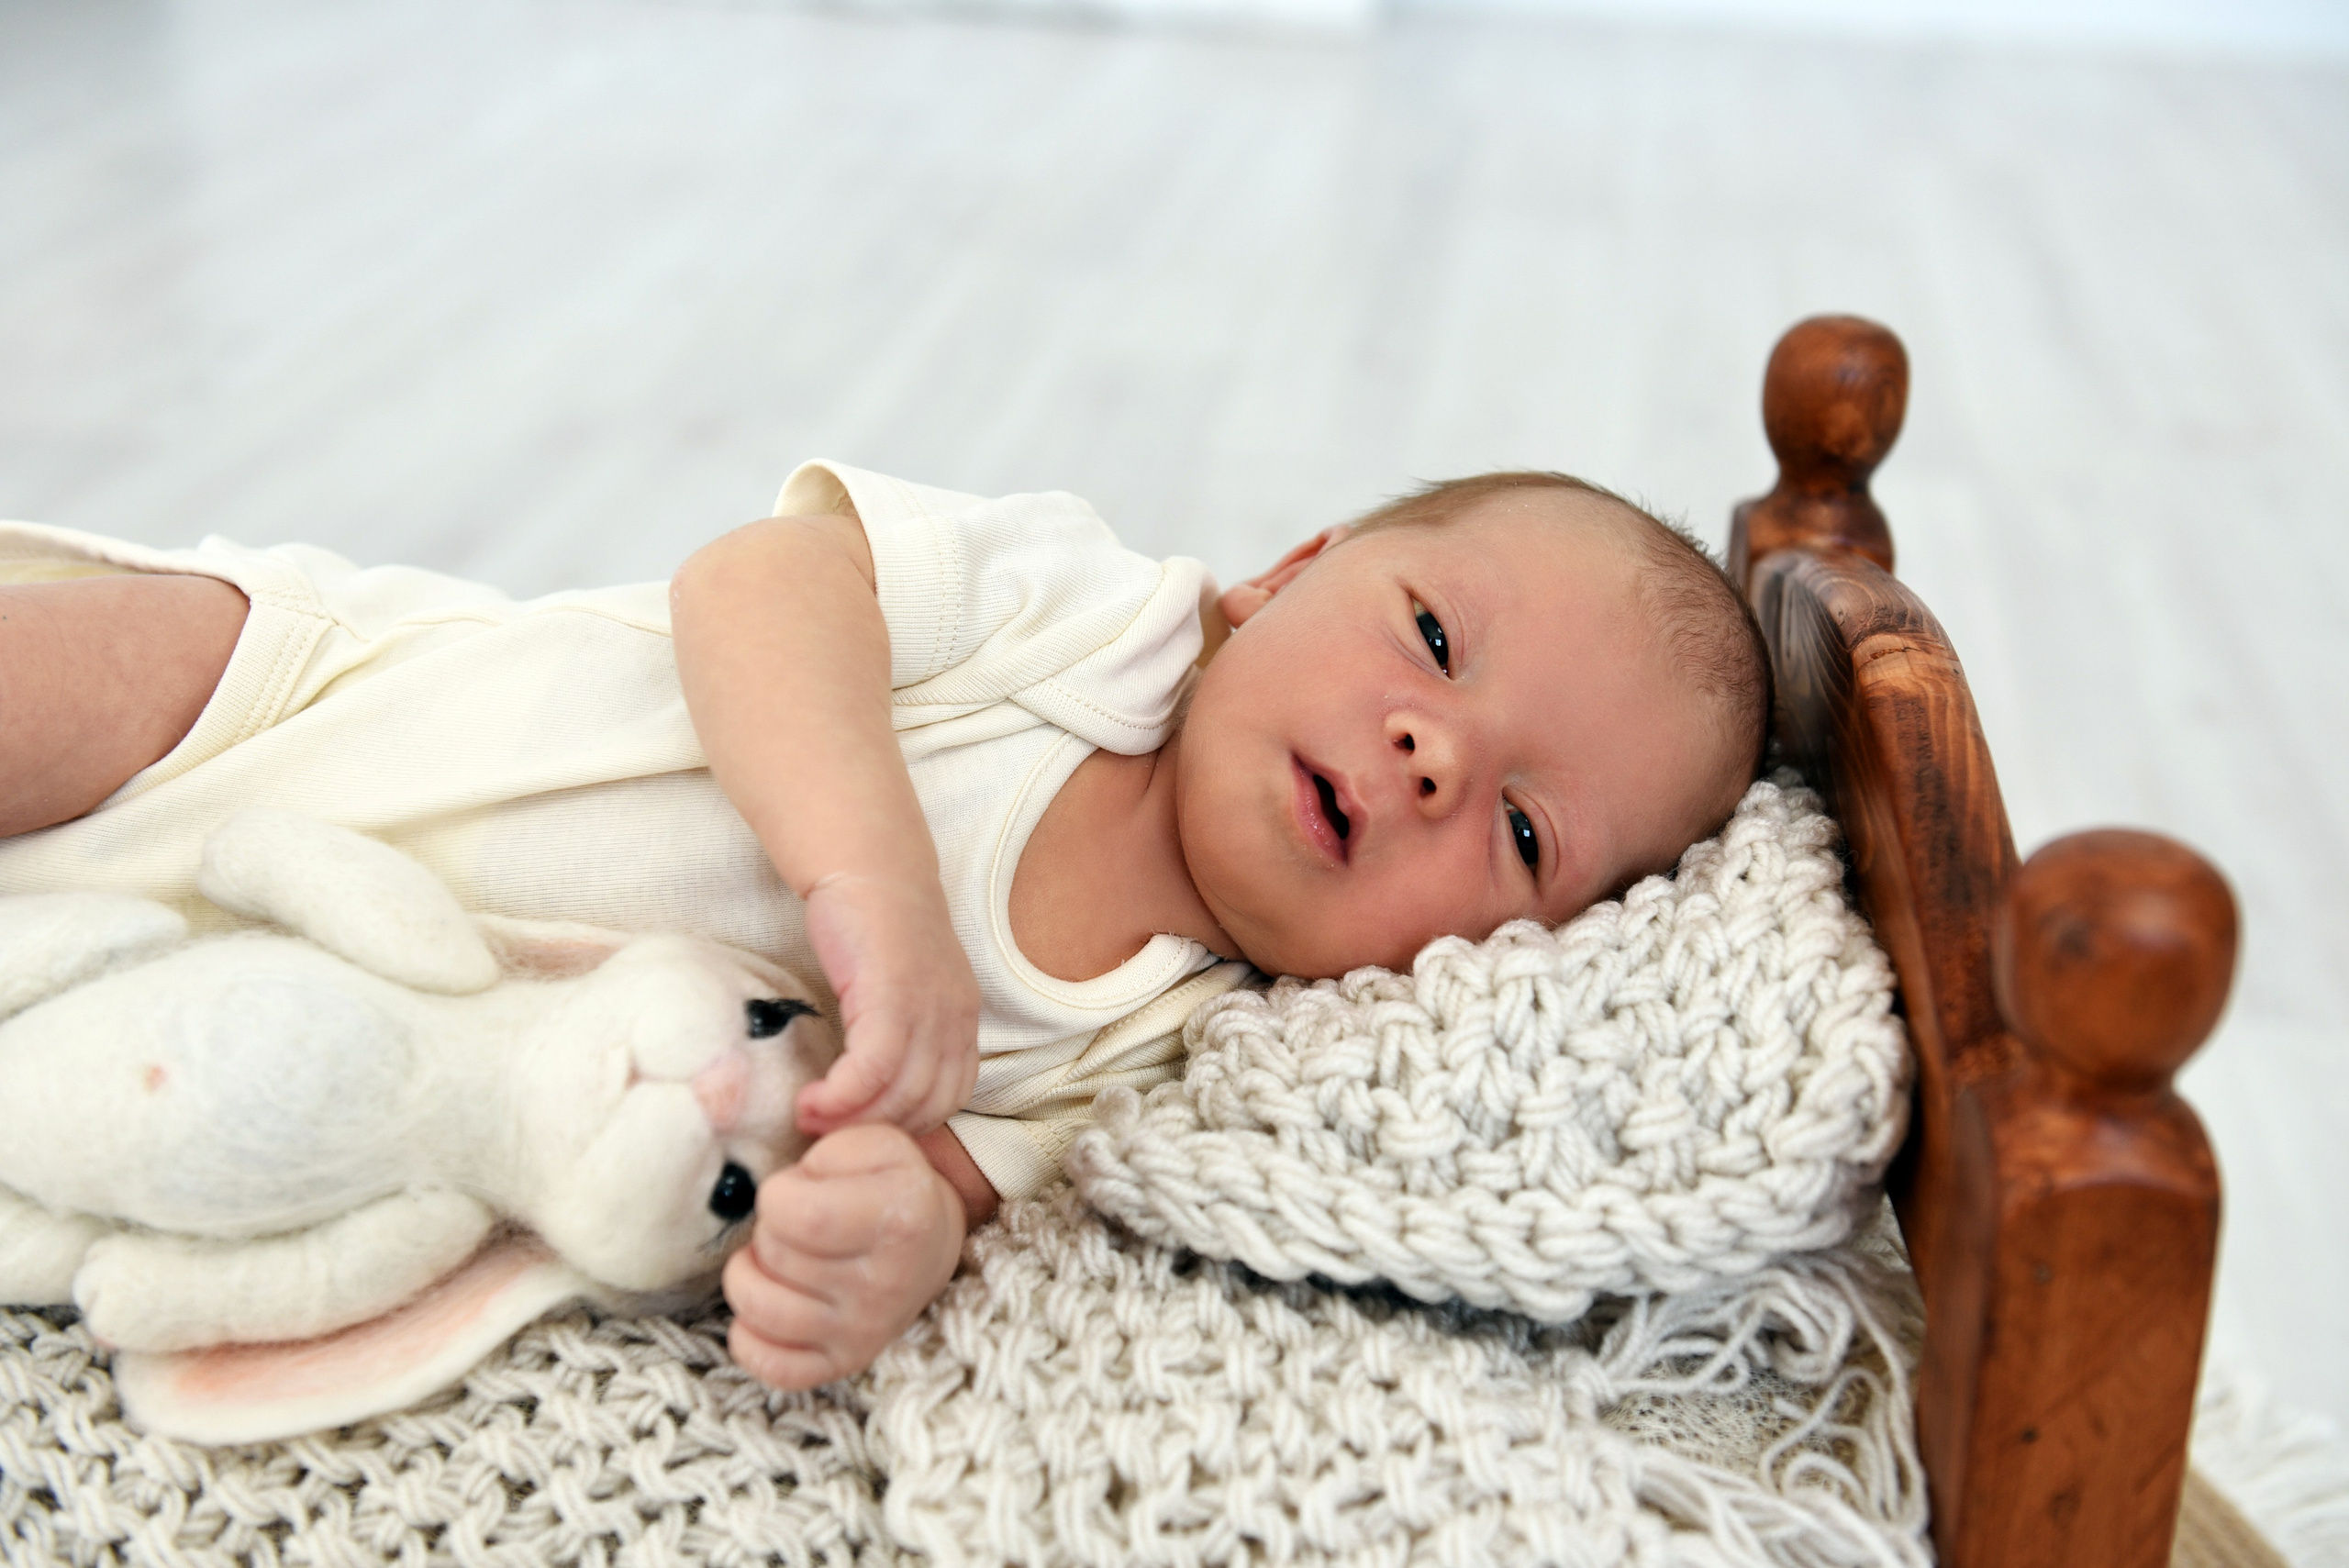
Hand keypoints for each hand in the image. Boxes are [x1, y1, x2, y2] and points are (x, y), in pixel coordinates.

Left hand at [724, 1124, 965, 1388]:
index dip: (777, 1196)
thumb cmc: (890, 1187)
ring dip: (749, 1278)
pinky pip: (771, 1365)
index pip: (799, 1215)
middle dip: (768, 1231)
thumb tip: (782, 1194)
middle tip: (796, 1225)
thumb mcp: (877, 1144)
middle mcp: (885, 1284)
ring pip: (760, 1311)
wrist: (929, 1243)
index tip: (795, 1191)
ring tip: (772, 1260)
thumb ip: (829, 1150)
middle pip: (775, 1257)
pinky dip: (748, 1339)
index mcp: (899, 1220)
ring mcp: (864, 1331)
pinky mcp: (843, 1363)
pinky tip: (764, 1308)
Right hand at [796, 871, 979, 1136]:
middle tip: (826, 1138)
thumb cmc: (874, 927)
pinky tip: (809, 1100)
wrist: (868, 865)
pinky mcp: (893, 996)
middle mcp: (956, 1019)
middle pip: (925, 1107)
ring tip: (809, 1121)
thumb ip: (901, 1035)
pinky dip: (840, 1097)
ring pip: (899, 1095)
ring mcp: (928, 1009)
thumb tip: (870, 1091)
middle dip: (874, 1132)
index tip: (860, 1133)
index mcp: (962, 1021)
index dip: (904, 1126)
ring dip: (850, 1122)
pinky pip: (872, 1070)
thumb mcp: (903, 989)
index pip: (949, 1099)